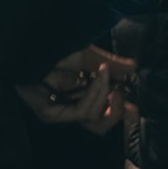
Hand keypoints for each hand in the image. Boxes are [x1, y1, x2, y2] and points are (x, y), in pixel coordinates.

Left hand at [16, 45, 135, 135]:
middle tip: (125, 94)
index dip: (122, 110)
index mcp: (80, 93)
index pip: (104, 112)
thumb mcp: (88, 54)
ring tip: (106, 76)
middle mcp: (71, 105)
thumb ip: (111, 64)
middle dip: (118, 111)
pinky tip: (98, 78)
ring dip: (105, 96)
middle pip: (102, 124)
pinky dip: (94, 95)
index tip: (137, 103)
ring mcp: (60, 112)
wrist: (30, 44)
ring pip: (95, 121)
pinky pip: (82, 113)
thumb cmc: (54, 48)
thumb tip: (135, 66)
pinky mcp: (51, 115)